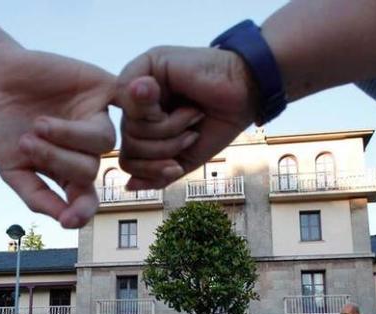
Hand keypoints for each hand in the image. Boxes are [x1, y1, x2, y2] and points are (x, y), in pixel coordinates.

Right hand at [0, 42, 116, 228]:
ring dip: (68, 136)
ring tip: (39, 124)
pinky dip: (132, 102)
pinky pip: (130, 101)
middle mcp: (88, 150)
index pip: (85, 199)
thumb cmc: (4, 127)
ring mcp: (98, 120)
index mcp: (69, 172)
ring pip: (103, 141)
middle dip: (56, 159)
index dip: (81, 211)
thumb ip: (37, 196)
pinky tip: (104, 105)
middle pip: (89, 169)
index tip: (68, 220)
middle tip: (25, 141)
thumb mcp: (12, 168)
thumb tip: (67, 222)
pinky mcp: (105, 90)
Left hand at [114, 46, 257, 190]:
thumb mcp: (185, 157)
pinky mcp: (146, 64)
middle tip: (191, 132)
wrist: (248, 93)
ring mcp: (138, 81)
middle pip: (128, 144)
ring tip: (193, 114)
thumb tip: (128, 186)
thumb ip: (158, 174)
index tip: (177, 165)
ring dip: (170, 131)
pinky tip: (187, 106)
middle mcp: (136, 102)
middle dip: (165, 148)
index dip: (150, 170)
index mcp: (143, 123)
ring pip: (130, 128)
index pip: (128, 158)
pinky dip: (165, 115)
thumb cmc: (218, 121)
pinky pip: (134, 103)